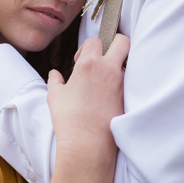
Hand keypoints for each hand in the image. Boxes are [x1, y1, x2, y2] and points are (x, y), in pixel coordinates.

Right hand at [46, 34, 128, 157]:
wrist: (88, 142)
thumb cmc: (68, 117)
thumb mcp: (55, 96)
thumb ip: (55, 80)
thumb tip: (54, 74)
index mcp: (89, 64)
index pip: (95, 40)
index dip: (87, 47)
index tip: (80, 60)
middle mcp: (109, 69)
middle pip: (123, 41)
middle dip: (115, 43)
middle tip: (104, 56)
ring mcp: (122, 83)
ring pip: (128, 62)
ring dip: (118, 65)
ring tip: (104, 79)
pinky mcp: (128, 97)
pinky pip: (128, 82)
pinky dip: (120, 84)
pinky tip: (107, 95)